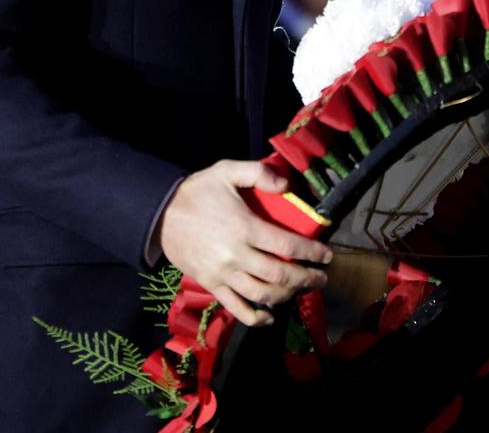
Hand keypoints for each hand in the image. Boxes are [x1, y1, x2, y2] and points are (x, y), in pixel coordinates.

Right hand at [155, 158, 331, 326]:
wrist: (161, 215)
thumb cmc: (198, 191)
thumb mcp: (226, 171)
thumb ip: (257, 173)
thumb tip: (286, 185)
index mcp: (244, 227)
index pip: (286, 244)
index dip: (311, 252)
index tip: (327, 255)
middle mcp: (236, 255)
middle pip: (278, 274)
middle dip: (306, 278)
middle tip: (322, 278)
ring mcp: (223, 274)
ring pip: (262, 294)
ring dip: (287, 295)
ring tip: (302, 290)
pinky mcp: (211, 285)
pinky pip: (236, 308)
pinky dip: (256, 317)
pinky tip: (270, 316)